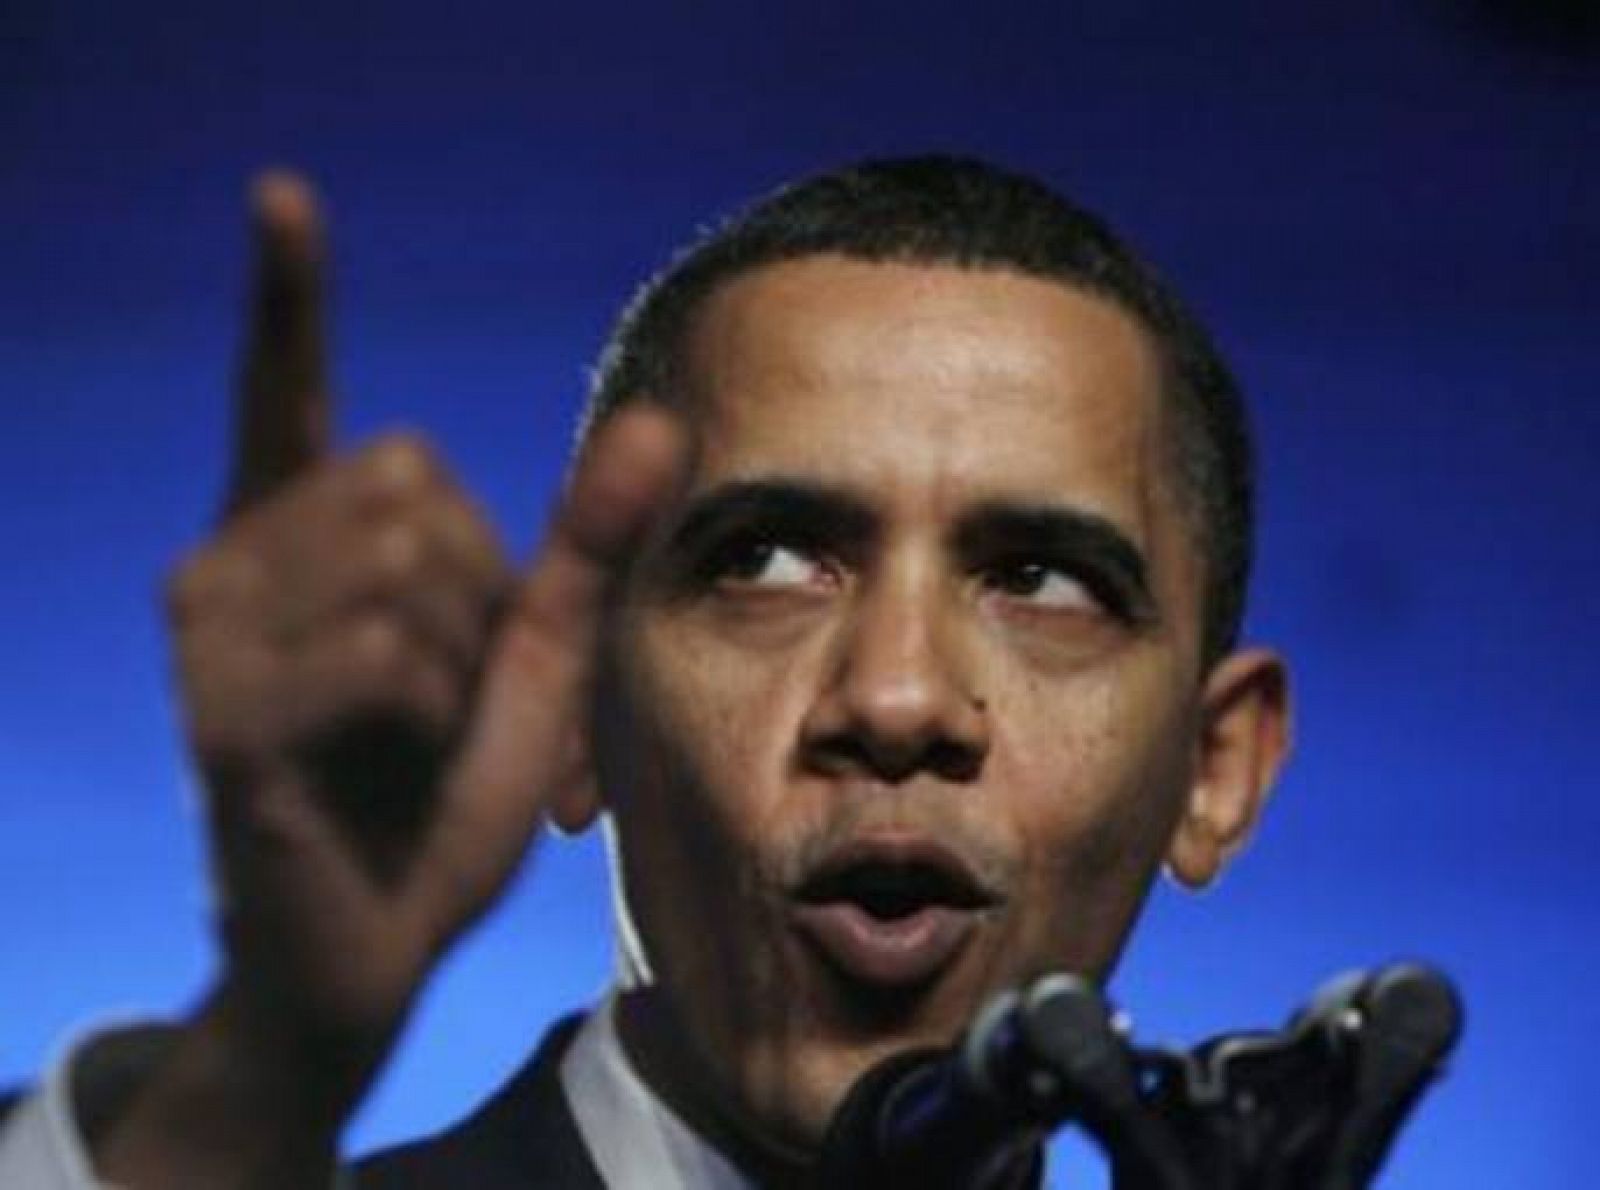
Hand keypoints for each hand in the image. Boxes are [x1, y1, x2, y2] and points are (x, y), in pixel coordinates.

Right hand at [97, 174, 680, 1184]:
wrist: (381, 937)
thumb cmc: (444, 789)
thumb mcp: (537, 654)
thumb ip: (588, 540)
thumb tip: (656, 417)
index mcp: (301, 539)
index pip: (287, 390)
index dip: (288, 296)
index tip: (282, 195)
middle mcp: (232, 560)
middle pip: (408, 475)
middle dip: (474, 584)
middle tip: (441, 689)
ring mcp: (214, 633)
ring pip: (401, 560)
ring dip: (455, 658)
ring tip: (410, 733)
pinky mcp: (224, 711)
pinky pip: (381, 652)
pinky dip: (426, 714)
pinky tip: (383, 764)